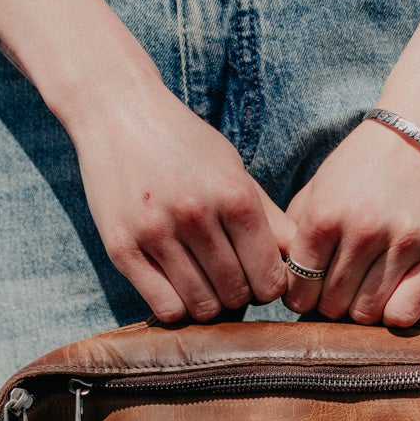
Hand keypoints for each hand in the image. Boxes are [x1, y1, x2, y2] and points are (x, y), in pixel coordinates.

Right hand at [67, 68, 289, 322]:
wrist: (118, 113)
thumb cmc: (184, 145)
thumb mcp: (233, 170)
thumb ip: (269, 219)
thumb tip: (301, 263)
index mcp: (233, 195)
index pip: (268, 277)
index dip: (268, 287)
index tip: (258, 278)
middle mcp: (196, 215)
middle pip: (236, 294)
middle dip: (239, 295)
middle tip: (229, 280)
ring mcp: (156, 233)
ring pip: (202, 306)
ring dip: (209, 304)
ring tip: (204, 283)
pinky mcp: (123, 249)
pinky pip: (165, 307)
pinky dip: (178, 307)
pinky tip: (178, 287)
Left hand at [282, 120, 419, 326]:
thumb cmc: (365, 165)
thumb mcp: (319, 187)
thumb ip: (294, 232)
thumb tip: (280, 282)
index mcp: (326, 213)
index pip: (301, 288)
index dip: (301, 296)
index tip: (310, 291)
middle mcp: (365, 230)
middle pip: (333, 305)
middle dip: (331, 302)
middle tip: (340, 287)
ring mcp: (406, 242)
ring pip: (367, 313)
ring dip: (362, 307)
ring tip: (365, 288)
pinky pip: (405, 313)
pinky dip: (394, 312)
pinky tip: (392, 294)